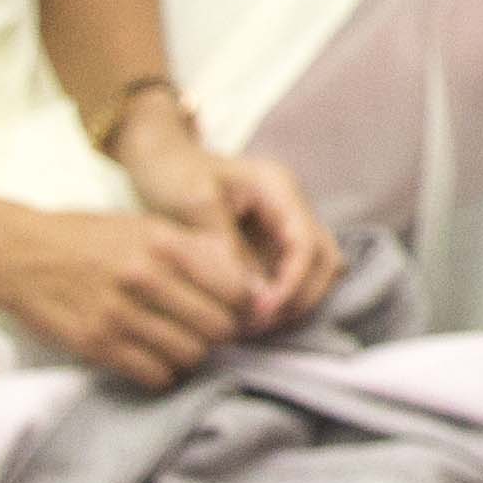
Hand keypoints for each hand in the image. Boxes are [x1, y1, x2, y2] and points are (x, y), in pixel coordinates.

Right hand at [0, 203, 260, 388]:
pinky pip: (154, 375)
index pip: (233, 288)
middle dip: (220, 334)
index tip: (236, 310)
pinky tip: (155, 360)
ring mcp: (119, 314)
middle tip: (209, 332)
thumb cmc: (87, 237)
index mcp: (163, 243)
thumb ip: (193, 249)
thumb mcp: (144, 225)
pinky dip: (163, 373)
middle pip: (217, 327)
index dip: (242, 305)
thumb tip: (244, 282)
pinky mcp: (96, 344)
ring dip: (192, 355)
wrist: (18, 253)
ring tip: (181, 345)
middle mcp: (145, 278)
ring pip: (190, 355)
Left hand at [122, 129, 343, 331]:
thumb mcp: (193, 205)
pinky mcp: (270, 244)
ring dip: (294, 301)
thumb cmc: (172, 172)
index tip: (262, 311)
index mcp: (279, 188)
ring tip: (254, 324)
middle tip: (260, 324)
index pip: (306, 242)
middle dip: (300, 296)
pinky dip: (279, 299)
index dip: (292, 282)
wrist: (158, 158)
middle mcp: (291, 207)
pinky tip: (249, 315)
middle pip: (324, 259)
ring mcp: (283, 226)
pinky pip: (290, 277)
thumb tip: (254, 296)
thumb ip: (226, 247)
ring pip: (314, 272)